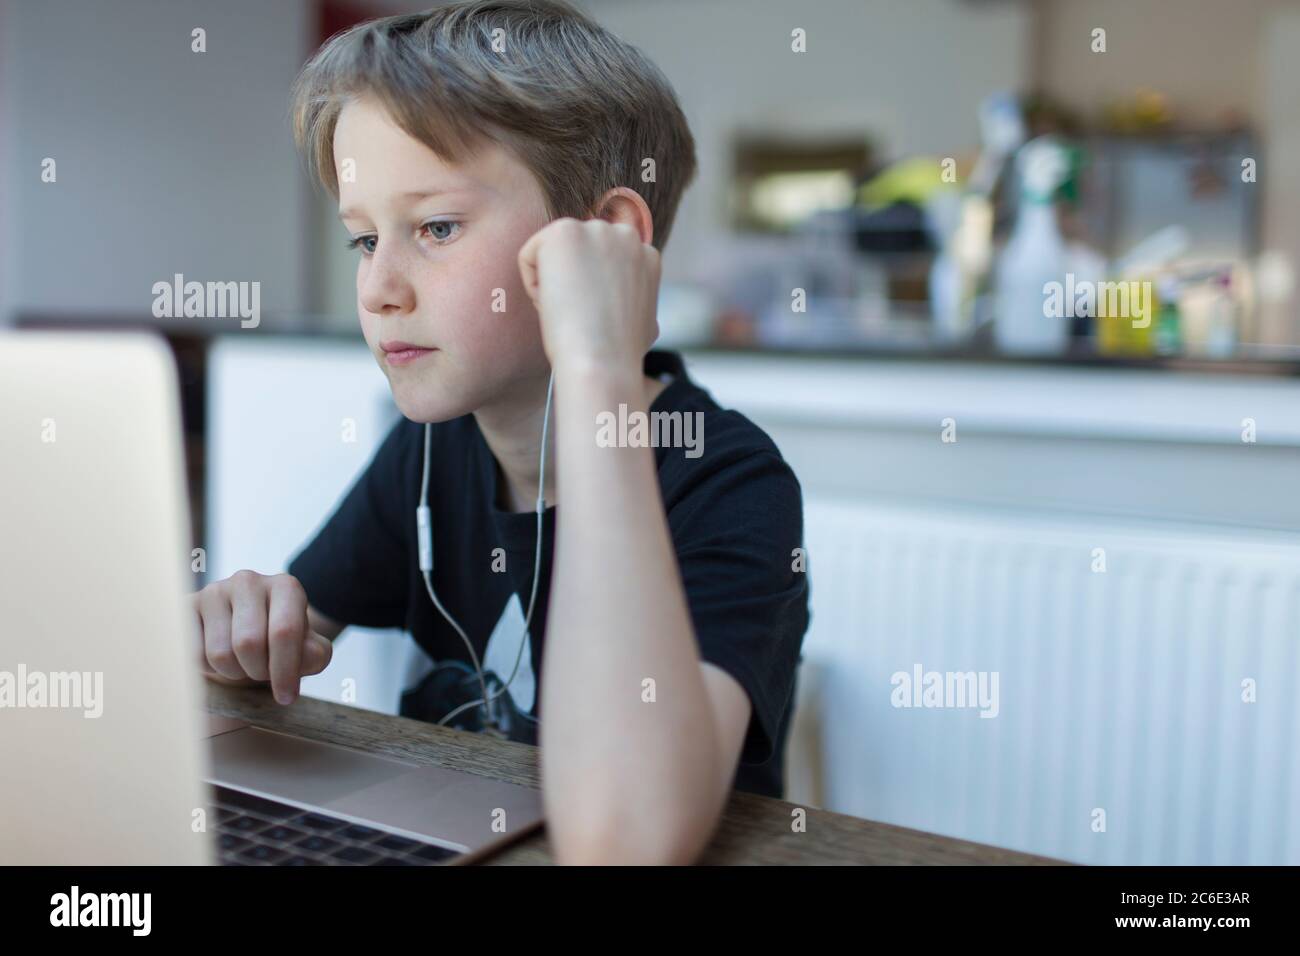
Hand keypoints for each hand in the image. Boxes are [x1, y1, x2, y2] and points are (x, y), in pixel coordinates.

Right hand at [191, 571, 331, 704]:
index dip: (285, 671)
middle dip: (257, 671)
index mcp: (285, 587)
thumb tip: (302, 657)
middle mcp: (249, 581)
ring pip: (219, 652)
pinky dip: (208, 669)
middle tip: (262, 673)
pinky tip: (219, 657)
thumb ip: (315, 656)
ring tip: (242, 663)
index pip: (284, 631)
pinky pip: (192, 654)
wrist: (245, 641)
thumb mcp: (307, 653)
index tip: (286, 697)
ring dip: (233, 673)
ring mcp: (214, 591)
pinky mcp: (186, 608)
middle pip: (249, 643)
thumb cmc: (279, 646)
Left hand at [517, 218, 659, 376]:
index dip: (591, 293)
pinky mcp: (564, 232)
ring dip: (553, 285)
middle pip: (576, 255)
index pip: (600, 262)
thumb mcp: (645, 322)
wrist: (602, 360)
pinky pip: (530, 256)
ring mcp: (596, 229)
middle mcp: (625, 235)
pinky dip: (532, 286)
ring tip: (570, 312)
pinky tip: (555, 305)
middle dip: (572, 284)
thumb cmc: (619, 355)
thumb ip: (634, 298)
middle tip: (581, 316)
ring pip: (552, 256)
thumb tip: (621, 304)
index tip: (595, 318)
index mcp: (646, 255)